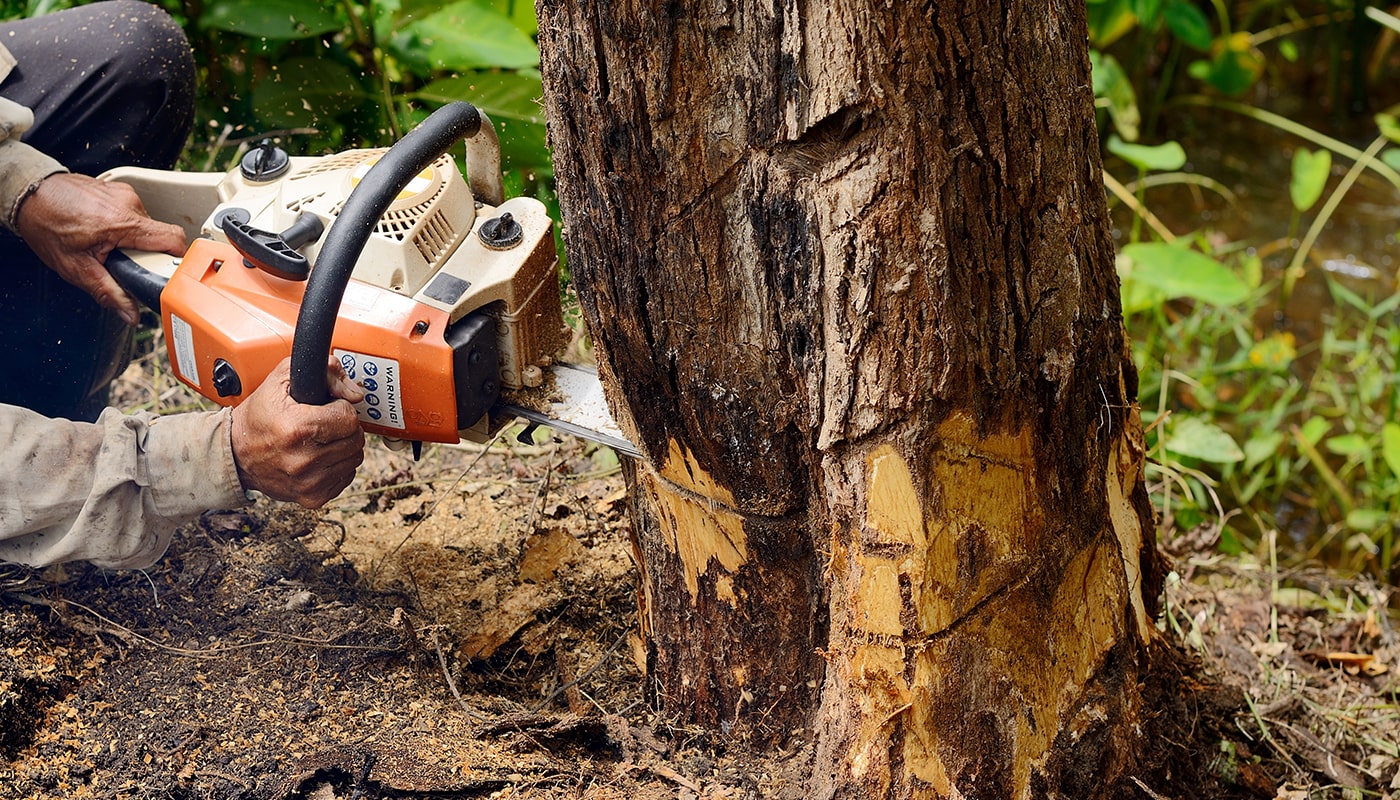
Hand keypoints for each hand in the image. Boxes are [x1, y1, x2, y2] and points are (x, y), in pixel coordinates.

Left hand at [14, 173, 186, 325]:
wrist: (29, 195)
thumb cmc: (46, 225)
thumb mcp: (75, 267)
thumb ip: (107, 292)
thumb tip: (130, 313)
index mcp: (122, 222)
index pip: (173, 240)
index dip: (179, 260)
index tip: (172, 274)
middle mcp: (128, 204)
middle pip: (161, 236)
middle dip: (148, 255)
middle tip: (124, 263)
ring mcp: (125, 194)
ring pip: (148, 226)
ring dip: (136, 241)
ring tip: (110, 246)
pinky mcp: (120, 190)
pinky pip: (136, 214)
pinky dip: (127, 228)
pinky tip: (105, 232)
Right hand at [230, 357, 366, 507]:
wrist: (236, 455)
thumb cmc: (259, 416)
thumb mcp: (282, 380)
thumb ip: (324, 372)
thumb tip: (354, 392)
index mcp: (296, 429)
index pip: (349, 418)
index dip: (340, 408)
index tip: (327, 408)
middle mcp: (303, 460)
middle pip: (355, 439)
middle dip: (344, 427)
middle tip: (325, 423)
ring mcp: (308, 482)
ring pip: (355, 458)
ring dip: (343, 445)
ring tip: (321, 439)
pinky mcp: (312, 498)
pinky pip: (347, 476)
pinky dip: (338, 465)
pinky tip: (319, 456)